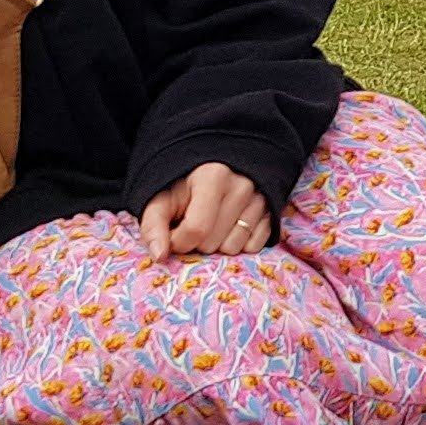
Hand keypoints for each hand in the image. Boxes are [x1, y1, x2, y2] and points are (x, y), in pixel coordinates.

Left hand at [140, 162, 272, 258]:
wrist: (216, 168)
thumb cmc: (185, 186)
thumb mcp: (162, 198)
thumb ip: (153, 225)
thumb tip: (159, 256)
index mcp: (213, 177)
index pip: (195, 230)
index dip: (178, 240)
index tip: (173, 232)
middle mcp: (242, 187)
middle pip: (213, 244)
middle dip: (197, 242)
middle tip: (193, 223)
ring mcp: (261, 200)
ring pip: (233, 248)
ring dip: (218, 245)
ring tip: (212, 225)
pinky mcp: (272, 213)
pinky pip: (253, 247)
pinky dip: (239, 244)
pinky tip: (230, 227)